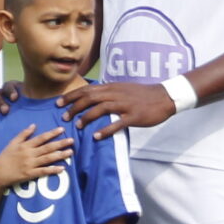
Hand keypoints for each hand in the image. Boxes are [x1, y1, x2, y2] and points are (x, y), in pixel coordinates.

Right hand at [0, 125, 71, 192]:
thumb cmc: (5, 157)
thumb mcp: (12, 143)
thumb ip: (23, 134)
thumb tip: (34, 125)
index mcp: (25, 145)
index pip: (41, 138)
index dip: (52, 133)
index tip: (62, 129)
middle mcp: (29, 154)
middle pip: (48, 147)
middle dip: (60, 143)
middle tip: (72, 140)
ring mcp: (30, 164)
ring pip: (48, 158)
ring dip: (60, 155)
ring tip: (70, 152)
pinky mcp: (30, 174)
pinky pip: (43, 171)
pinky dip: (53, 170)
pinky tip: (62, 168)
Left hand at [60, 79, 175, 138]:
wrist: (164, 96)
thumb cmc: (142, 94)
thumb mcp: (122, 89)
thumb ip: (107, 92)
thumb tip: (91, 97)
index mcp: (112, 87)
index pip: (87, 89)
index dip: (71, 96)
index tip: (58, 103)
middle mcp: (116, 94)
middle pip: (90, 98)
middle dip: (74, 107)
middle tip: (64, 117)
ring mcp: (125, 105)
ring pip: (101, 108)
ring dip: (86, 117)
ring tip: (77, 126)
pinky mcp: (134, 116)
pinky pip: (117, 123)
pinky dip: (105, 129)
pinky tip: (96, 136)